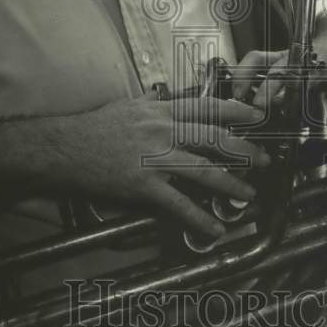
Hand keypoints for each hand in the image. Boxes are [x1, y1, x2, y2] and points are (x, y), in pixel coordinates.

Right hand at [51, 95, 269, 237]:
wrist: (63, 147)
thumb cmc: (93, 128)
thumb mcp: (127, 106)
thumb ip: (153, 104)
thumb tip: (168, 98)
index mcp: (160, 110)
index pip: (207, 106)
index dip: (237, 111)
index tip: (258, 116)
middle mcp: (162, 130)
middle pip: (214, 137)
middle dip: (244, 150)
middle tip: (264, 160)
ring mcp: (154, 157)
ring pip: (204, 170)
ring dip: (231, 183)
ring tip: (248, 194)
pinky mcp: (143, 184)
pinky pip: (178, 203)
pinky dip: (199, 217)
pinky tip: (214, 228)